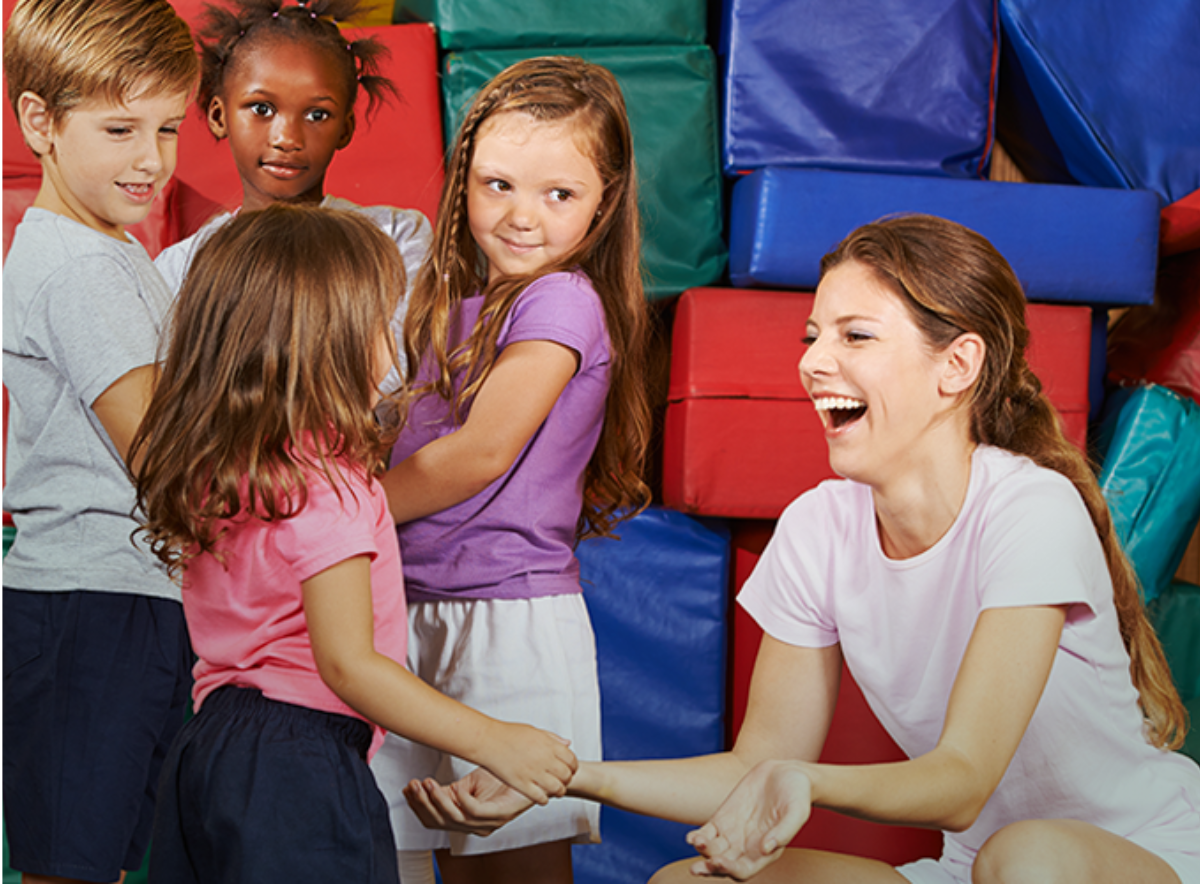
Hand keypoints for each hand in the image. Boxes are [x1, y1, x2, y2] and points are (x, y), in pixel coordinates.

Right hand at [403, 768, 533, 835]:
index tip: (407, 790)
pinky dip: (461, 800)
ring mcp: (488, 823)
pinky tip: (455, 789)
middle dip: (423, 803)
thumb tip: (426, 787)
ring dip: (437, 800)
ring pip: (454, 818)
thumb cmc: (506, 779)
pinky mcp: (501, 815)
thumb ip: (451, 789)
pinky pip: (474, 812)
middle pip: (440, 822)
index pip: (435, 820)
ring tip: (427, 784)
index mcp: (468, 820)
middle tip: (413, 786)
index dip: (419, 807)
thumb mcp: (471, 782)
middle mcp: (476, 826)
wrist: (535, 775)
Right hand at [477, 721, 576, 805]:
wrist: (488, 740)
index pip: (571, 760)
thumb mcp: (535, 731)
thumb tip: (567, 744)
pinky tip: (542, 797)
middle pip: (567, 775)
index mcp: (548, 745)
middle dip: (567, 780)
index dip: (573, 766)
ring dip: (559, 791)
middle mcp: (544, 759)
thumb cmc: (508, 734)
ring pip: (557, 788)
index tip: (570, 769)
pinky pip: (540, 797)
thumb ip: (553, 738)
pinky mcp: (522, 784)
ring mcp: (533, 772)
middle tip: (563, 781)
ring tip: (556, 791)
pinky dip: (544, 799)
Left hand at [686, 760, 812, 879]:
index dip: (730, 869)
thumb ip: (784, 832)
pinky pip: (707, 832)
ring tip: (695, 842)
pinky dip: (698, 837)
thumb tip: (766, 849)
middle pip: (722, 865)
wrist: (787, 773)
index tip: (719, 862)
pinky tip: (691, 837)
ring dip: (702, 852)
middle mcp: (746, 847)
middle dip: (709, 868)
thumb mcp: (797, 812)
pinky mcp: (724, 818)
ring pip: (712, 851)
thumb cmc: (797, 795)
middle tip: (699, 867)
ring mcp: (733, 833)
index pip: (743, 870)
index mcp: (765, 852)